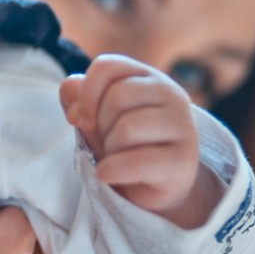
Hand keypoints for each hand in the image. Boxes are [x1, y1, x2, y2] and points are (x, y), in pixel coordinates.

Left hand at [59, 54, 221, 227]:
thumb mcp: (94, 118)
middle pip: (116, 97)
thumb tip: (70, 86)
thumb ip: (77, 97)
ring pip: (127, 128)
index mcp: (146, 76)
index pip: (107, 66)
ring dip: (109, 148)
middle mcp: (170, 93)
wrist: (150, 187)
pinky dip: (113, 170)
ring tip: (115, 157)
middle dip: (99, 125)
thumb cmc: (121, 144)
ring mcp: (182, 125)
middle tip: (106, 142)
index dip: (85, 93)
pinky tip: (106, 174)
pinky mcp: (183, 160)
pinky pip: (138, 161)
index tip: (78, 119)